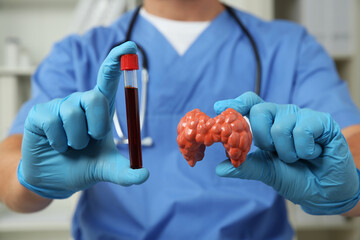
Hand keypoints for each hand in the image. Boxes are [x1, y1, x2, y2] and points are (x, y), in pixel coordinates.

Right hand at [18, 41, 148, 198]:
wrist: (55, 178)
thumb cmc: (83, 165)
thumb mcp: (107, 169)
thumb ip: (125, 172)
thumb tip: (144, 176)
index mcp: (100, 109)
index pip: (109, 79)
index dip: (118, 62)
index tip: (130, 46)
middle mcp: (81, 102)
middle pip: (95, 97)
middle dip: (97, 125)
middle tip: (90, 140)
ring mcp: (60, 106)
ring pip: (73, 113)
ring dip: (76, 139)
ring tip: (72, 146)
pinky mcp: (40, 113)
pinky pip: (53, 122)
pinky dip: (59, 141)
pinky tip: (57, 145)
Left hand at [214, 92, 359, 214]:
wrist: (324, 191)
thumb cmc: (294, 176)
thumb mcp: (267, 172)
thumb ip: (246, 167)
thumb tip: (220, 168)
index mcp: (267, 122)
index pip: (250, 103)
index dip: (236, 103)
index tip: (219, 108)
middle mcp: (282, 114)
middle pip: (259, 111)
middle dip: (263, 139)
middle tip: (276, 152)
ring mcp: (301, 116)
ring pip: (280, 127)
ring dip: (287, 152)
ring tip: (298, 157)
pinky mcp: (321, 121)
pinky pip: (302, 131)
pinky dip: (305, 151)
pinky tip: (313, 153)